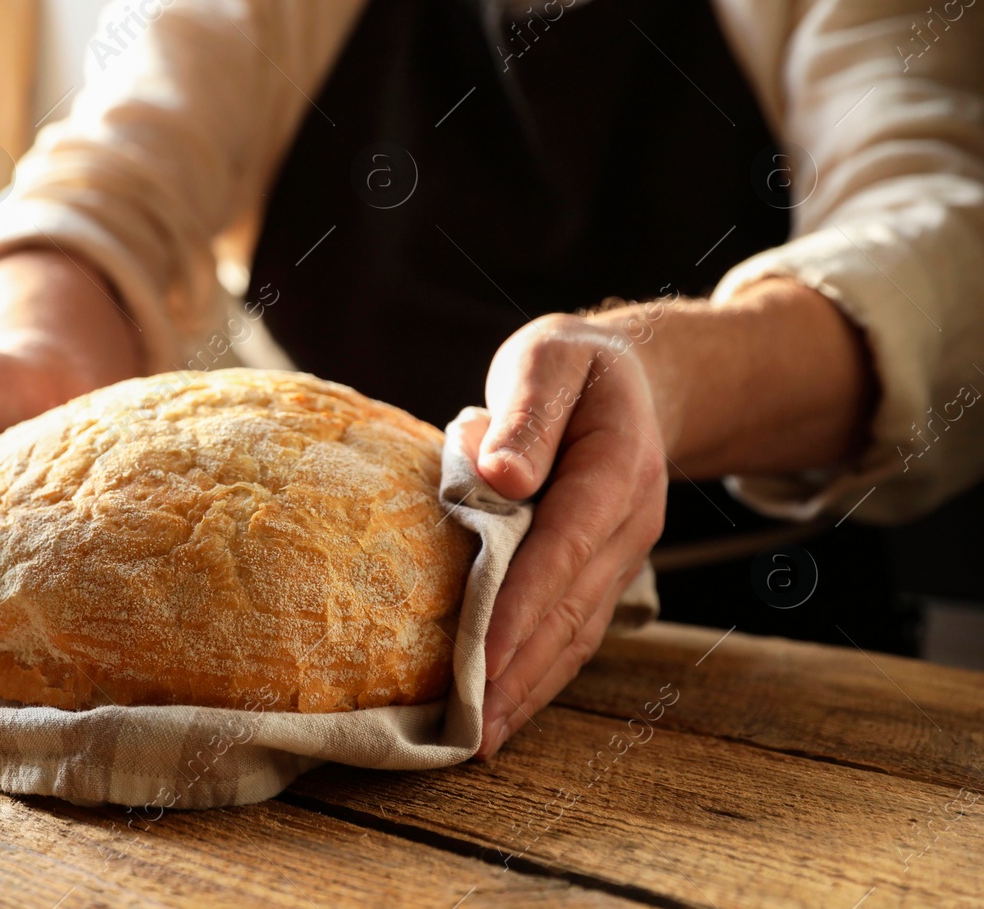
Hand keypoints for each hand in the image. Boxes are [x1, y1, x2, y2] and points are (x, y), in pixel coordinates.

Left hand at [468, 312, 669, 756]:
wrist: (628, 378)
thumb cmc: (572, 366)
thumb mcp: (549, 360)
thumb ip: (527, 412)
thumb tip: (500, 473)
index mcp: (616, 469)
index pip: (562, 548)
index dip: (521, 606)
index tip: (479, 657)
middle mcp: (629, 523)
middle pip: (571, 608)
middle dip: (519, 671)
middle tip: (470, 728)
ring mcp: (621, 554)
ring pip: (576, 632)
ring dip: (530, 688)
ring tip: (481, 739)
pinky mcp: (602, 571)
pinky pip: (574, 629)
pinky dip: (540, 672)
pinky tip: (505, 707)